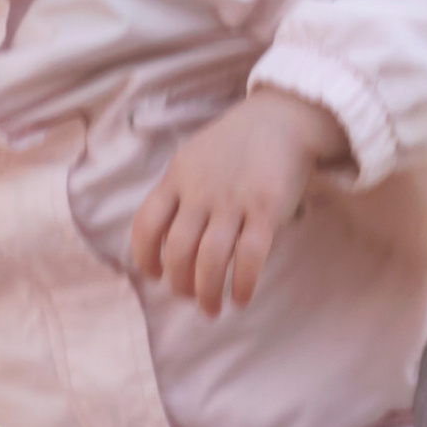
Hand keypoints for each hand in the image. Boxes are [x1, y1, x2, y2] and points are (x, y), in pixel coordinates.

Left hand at [130, 86, 348, 316]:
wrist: (282, 118)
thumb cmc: (235, 145)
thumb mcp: (193, 158)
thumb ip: (178, 193)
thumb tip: (166, 241)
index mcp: (177, 178)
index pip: (147, 224)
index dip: (145, 256)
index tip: (154, 275)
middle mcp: (200, 191)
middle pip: (177, 250)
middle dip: (179, 283)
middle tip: (188, 296)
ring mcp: (232, 201)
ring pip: (209, 260)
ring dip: (206, 292)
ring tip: (211, 308)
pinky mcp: (266, 209)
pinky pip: (249, 257)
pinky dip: (242, 284)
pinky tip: (240, 298)